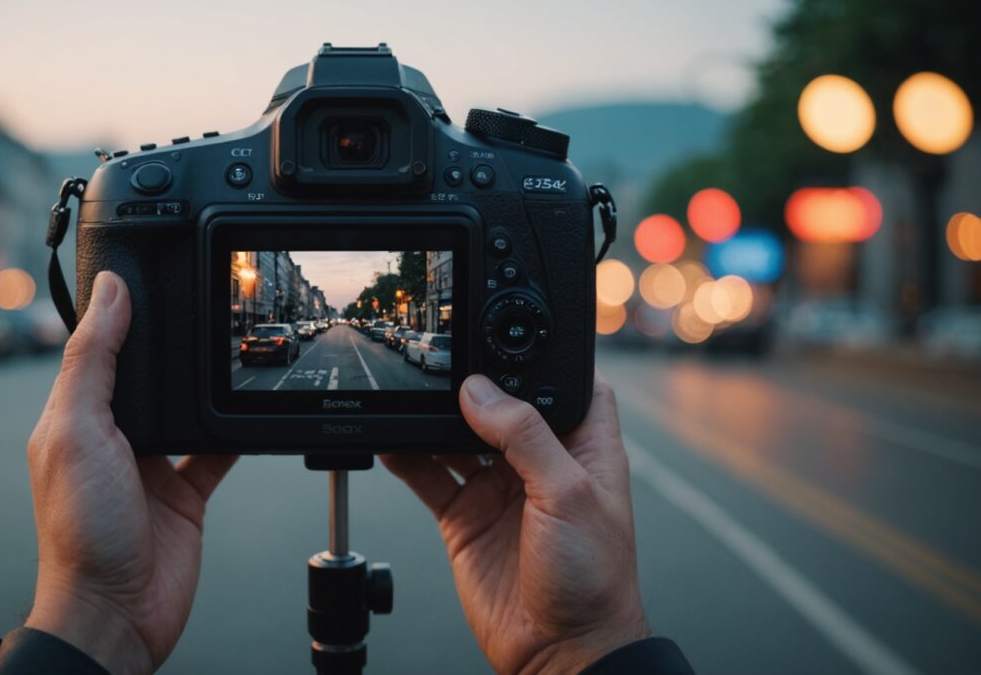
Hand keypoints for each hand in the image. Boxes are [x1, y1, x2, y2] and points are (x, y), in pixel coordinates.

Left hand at [24, 271, 236, 673]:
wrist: (118, 612)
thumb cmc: (82, 532)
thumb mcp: (77, 431)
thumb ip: (92, 361)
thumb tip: (110, 292)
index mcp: (77, 417)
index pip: (99, 350)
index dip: (119, 315)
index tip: (148, 275)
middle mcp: (115, 436)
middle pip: (149, 375)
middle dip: (170, 346)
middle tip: (200, 306)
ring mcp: (153, 463)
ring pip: (187, 406)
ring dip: (204, 386)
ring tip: (226, 349)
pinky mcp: (188, 490)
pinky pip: (218, 448)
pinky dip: (236, 430)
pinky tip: (250, 408)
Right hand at [382, 374, 646, 674]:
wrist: (561, 652)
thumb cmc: (595, 580)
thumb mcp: (568, 494)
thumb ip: (524, 437)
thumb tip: (480, 393)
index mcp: (581, 447)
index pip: (560, 384)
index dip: (537, 361)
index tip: (501, 342)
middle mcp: (539, 464)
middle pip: (500, 407)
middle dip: (473, 389)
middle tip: (445, 370)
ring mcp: (499, 489)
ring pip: (458, 438)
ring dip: (436, 420)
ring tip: (414, 399)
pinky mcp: (466, 517)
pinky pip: (429, 476)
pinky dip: (408, 457)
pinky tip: (392, 440)